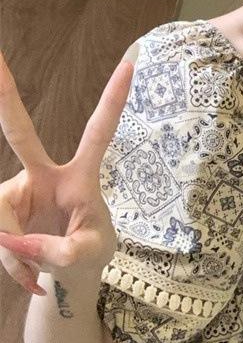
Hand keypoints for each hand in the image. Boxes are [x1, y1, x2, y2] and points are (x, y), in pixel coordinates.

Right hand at [0, 47, 134, 293]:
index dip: (112, 99)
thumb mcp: (87, 256)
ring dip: (15, 254)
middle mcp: (43, 174)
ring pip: (0, 219)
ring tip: (37, 275)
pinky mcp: (2, 207)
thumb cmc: (91, 252)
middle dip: (4, 94)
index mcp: (80, 174)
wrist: (69, 273)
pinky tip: (28, 278)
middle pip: (18, 131)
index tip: (131, 64)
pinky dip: (11, 265)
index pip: (98, 131)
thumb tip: (13, 242)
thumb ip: (58, 252)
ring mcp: (19, 189)